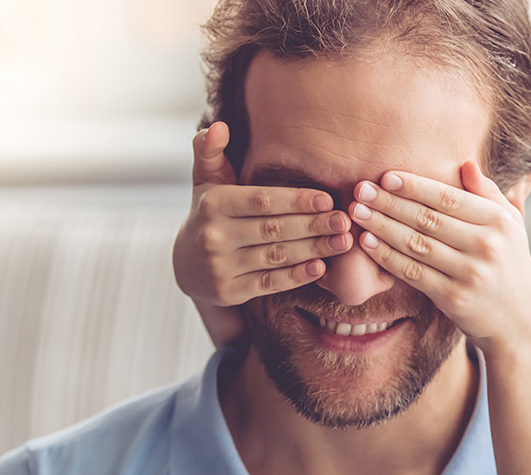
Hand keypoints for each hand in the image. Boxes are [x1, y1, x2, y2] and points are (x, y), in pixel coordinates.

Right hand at [173, 121, 352, 307]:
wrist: (185, 266)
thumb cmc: (208, 214)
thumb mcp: (205, 182)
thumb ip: (210, 152)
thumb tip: (218, 126)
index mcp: (213, 204)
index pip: (261, 201)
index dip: (296, 201)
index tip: (328, 199)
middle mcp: (214, 235)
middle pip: (273, 229)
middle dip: (313, 225)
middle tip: (345, 221)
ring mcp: (221, 266)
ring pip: (276, 256)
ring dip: (313, 249)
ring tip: (343, 242)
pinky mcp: (229, 292)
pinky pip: (269, 283)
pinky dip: (297, 275)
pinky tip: (321, 267)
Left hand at [351, 161, 530, 355]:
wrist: (519, 322)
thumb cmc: (509, 266)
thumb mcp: (512, 226)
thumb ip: (489, 194)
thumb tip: (465, 164)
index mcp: (500, 221)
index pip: (449, 198)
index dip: (415, 186)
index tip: (386, 177)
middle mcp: (487, 245)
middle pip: (428, 218)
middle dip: (389, 202)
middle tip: (360, 189)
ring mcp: (470, 273)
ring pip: (416, 244)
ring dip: (382, 226)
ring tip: (358, 212)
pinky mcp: (455, 298)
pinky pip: (413, 273)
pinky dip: (388, 257)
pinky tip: (368, 243)